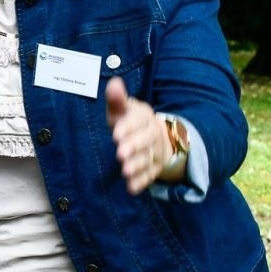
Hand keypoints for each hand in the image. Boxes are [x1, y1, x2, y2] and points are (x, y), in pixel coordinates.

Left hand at [106, 76, 170, 194]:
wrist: (155, 136)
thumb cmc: (129, 121)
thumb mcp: (123, 109)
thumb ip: (117, 99)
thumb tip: (114, 83)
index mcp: (144, 117)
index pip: (138, 121)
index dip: (128, 127)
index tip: (116, 134)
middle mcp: (153, 134)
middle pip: (145, 141)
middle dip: (133, 147)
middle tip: (120, 153)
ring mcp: (156, 152)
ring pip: (148, 159)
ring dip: (137, 165)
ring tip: (125, 171)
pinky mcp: (155, 168)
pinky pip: (150, 176)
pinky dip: (142, 182)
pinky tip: (132, 188)